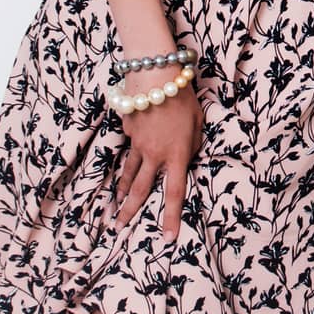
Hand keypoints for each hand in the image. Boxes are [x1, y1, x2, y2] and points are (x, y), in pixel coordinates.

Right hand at [107, 71, 202, 241]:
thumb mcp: (198, 121)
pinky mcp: (128, 130)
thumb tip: (185, 157)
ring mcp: (137, 143)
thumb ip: (193, 144)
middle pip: (140, 190)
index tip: (167, 239)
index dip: (170, 218)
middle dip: (130, 212)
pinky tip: (131, 152)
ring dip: (121, 192)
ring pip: (129, 173)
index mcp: (176, 154)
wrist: (154, 74)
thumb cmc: (183, 96)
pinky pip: (130, 146)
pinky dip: (129, 154)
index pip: (174, 193)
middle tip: (119, 229)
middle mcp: (154, 154)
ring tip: (115, 207)